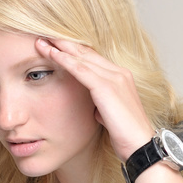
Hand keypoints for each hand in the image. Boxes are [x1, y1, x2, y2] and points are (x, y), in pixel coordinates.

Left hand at [35, 36, 153, 161]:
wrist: (140, 146)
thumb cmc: (126, 135)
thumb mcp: (110, 114)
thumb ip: (102, 105)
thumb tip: (94, 107)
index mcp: (121, 77)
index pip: (93, 58)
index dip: (74, 51)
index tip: (56, 46)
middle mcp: (119, 73)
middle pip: (86, 53)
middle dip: (64, 44)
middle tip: (45, 36)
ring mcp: (114, 78)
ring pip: (81, 57)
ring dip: (60, 49)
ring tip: (42, 42)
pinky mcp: (107, 87)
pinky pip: (81, 70)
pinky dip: (65, 61)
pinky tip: (52, 54)